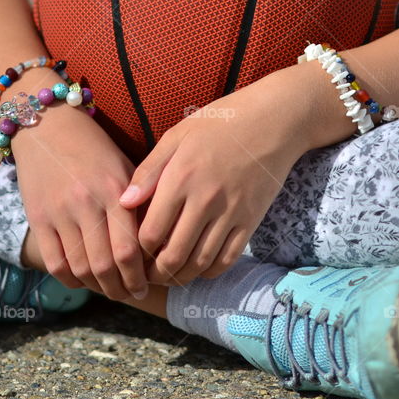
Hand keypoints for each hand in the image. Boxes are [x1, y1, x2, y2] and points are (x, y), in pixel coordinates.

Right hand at [12, 92, 147, 300]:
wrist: (47, 125)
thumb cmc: (95, 148)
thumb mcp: (125, 167)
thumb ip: (140, 202)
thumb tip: (159, 244)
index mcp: (115, 190)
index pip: (130, 248)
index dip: (139, 276)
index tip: (146, 285)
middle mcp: (87, 203)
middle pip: (106, 266)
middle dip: (122, 288)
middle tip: (131, 294)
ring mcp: (60, 212)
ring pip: (81, 268)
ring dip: (98, 288)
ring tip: (110, 290)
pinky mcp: (38, 218)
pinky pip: (55, 262)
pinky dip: (70, 279)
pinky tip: (82, 280)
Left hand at [117, 65, 320, 285]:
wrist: (274, 122)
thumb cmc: (221, 123)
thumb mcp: (177, 135)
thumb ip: (149, 170)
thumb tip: (124, 202)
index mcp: (181, 178)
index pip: (150, 232)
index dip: (138, 250)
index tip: (134, 252)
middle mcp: (205, 200)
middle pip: (173, 255)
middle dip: (156, 274)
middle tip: (148, 276)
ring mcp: (231, 213)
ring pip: (200, 262)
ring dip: (181, 277)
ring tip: (170, 276)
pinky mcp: (251, 220)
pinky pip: (228, 258)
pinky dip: (210, 271)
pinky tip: (199, 268)